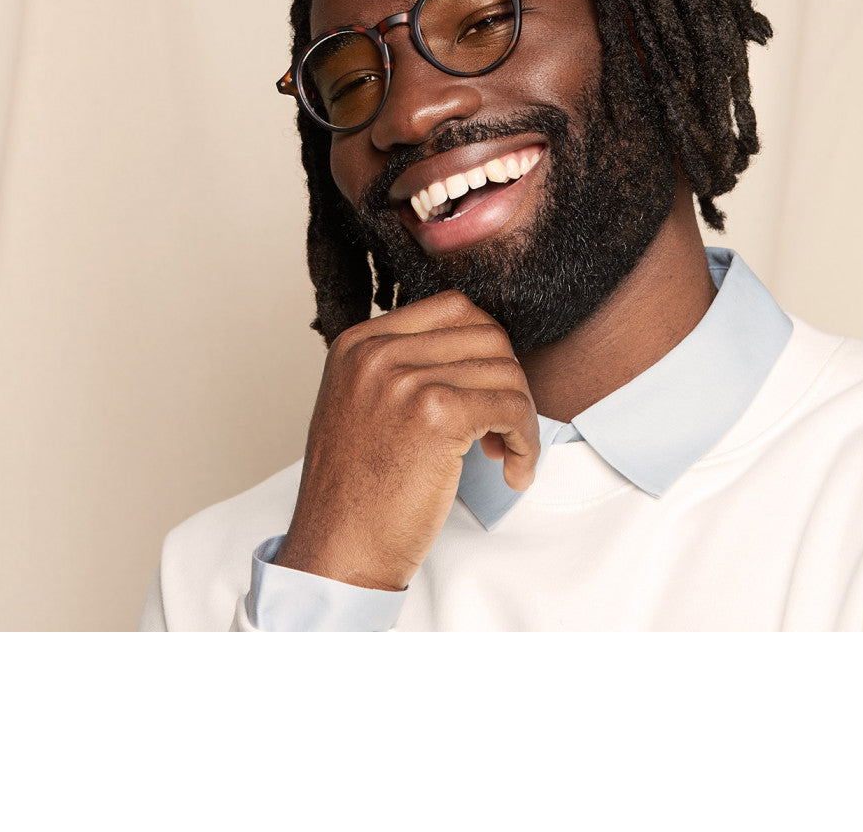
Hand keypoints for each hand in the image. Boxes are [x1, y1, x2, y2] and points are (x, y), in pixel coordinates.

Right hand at [273, 290, 539, 591]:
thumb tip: (479, 351)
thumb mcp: (362, 407)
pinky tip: (514, 471)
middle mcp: (377, 352)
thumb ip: (404, 369)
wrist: (336, 554)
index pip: (452, 308)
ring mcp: (404, 379)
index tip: (486, 392)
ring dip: (522, 414)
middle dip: (508, 379)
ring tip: (507, 454)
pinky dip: (527, 439)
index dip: (485, 350)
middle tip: (502, 426)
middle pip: (486, 334)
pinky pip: (512, 406)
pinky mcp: (434, 414)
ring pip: (506, 370)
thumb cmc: (356, 495)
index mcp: (358, 343)